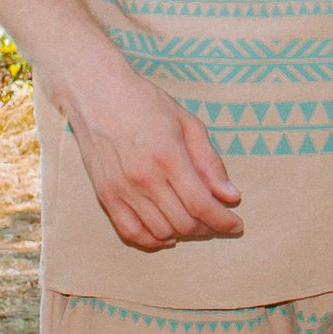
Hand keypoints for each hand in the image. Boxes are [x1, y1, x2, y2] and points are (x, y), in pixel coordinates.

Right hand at [61, 47, 243, 250]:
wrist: (96, 93)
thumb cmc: (145, 102)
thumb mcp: (187, 122)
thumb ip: (210, 162)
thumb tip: (230, 195)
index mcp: (169, 157)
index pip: (202, 205)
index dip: (223, 221)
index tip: (237, 225)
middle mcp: (145, 178)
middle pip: (184, 223)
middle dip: (208, 228)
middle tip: (217, 220)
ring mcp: (122, 189)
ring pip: (161, 231)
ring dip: (183, 234)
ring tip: (194, 222)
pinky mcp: (105, 195)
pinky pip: (131, 232)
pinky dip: (152, 240)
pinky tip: (167, 234)